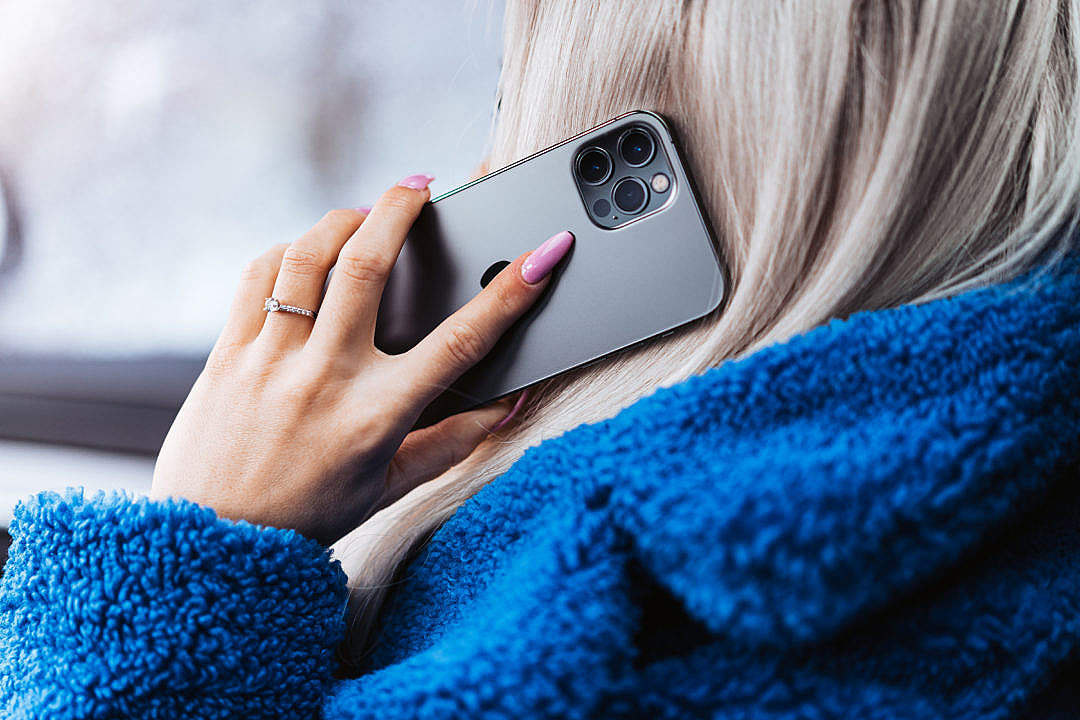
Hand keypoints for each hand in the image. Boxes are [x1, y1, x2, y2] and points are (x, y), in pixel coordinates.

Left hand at [151, 174, 573, 544]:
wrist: (216, 541)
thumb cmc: (311, 513)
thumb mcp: (393, 484)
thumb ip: (456, 440)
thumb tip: (511, 403)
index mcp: (377, 415)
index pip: (460, 342)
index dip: (511, 293)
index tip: (545, 253)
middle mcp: (325, 378)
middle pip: (369, 266)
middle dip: (402, 208)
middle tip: (424, 182)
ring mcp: (271, 360)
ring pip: (308, 257)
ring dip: (343, 218)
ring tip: (367, 211)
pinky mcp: (229, 352)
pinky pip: (260, 276)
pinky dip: (289, 249)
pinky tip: (309, 250)